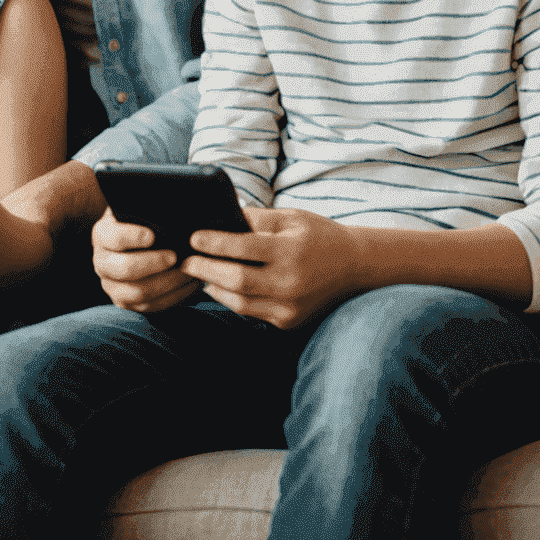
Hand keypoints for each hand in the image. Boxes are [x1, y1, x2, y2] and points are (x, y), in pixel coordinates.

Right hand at [91, 209, 199, 312]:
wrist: (137, 242)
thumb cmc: (142, 220)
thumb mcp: (137, 209)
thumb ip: (147, 208)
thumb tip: (170, 205)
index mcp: (102, 235)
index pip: (112, 237)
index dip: (132, 237)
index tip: (153, 235)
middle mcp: (102, 262)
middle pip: (124, 269)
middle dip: (153, 263)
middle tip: (175, 255)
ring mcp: (112, 286)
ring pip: (138, 293)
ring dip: (168, 282)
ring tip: (188, 270)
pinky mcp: (128, 303)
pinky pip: (152, 307)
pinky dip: (174, 296)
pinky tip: (191, 283)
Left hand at [185, 206, 357, 329]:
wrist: (356, 267)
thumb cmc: (319, 235)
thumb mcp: (290, 217)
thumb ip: (256, 219)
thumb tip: (220, 218)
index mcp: (291, 252)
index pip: (243, 248)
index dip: (214, 243)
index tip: (193, 237)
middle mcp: (291, 284)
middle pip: (237, 280)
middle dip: (205, 269)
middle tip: (184, 260)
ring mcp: (290, 307)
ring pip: (240, 302)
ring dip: (214, 287)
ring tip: (196, 272)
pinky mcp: (289, 321)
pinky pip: (252, 311)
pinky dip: (232, 299)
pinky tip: (218, 285)